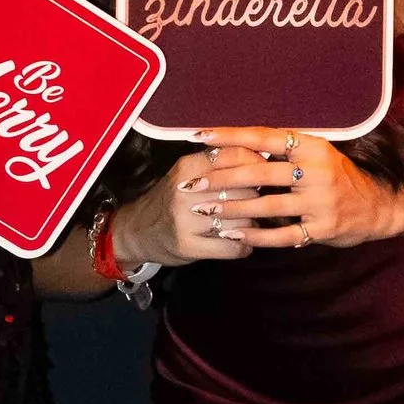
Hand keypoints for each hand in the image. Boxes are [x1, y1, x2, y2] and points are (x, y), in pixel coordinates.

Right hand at [109, 152, 255, 269]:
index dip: (257, 163)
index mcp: (187, 167)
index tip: (266, 171)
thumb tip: (263, 155)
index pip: (234, 156)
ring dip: (252, 225)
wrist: (136, 230)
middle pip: (244, 190)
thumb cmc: (171, 199)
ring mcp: (185, 221)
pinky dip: (244, 247)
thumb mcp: (187, 173)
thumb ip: (218, 164)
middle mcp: (185, 191)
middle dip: (256, 198)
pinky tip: (242, 244)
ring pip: (241, 220)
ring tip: (247, 224)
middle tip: (257, 203)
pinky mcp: (188, 246)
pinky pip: (232, 247)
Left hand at [187, 128, 403, 252]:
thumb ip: (285, 151)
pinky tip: (233, 235)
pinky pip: (282, 234)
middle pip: (259, 173)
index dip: (229, 136)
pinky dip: (255, 236)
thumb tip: (239, 144)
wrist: (378, 206)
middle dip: (221, 179)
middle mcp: (316, 171)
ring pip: (266, 205)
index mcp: (312, 147)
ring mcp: (320, 201)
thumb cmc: (340, 177)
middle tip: (194, 183)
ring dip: (232, 209)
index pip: (263, 137)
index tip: (199, 136)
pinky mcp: (322, 228)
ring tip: (206, 211)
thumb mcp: (318, 155)